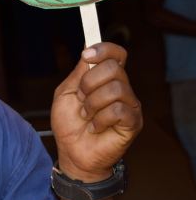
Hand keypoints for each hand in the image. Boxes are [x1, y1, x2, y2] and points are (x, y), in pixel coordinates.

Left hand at [51, 42, 142, 181]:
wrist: (72, 153)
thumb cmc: (69, 124)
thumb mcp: (66, 93)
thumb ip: (79, 72)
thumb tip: (89, 47)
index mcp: (105, 79)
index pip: (117, 54)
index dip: (104, 49)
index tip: (86, 55)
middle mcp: (121, 88)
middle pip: (114, 67)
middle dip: (88, 83)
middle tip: (81, 99)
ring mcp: (129, 105)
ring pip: (115, 88)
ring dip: (92, 103)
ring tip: (87, 116)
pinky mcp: (133, 122)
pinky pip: (118, 110)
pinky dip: (100, 119)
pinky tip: (95, 127)